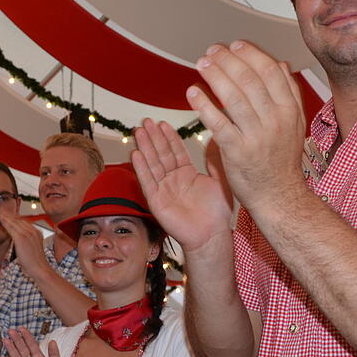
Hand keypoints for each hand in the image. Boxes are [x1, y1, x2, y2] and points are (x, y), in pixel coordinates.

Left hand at [0, 208, 47, 276]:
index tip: (9, 216)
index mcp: (37, 233)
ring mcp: (28, 233)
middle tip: (2, 211)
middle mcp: (33, 231)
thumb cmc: (36, 264)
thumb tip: (22, 244)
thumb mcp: (34, 250)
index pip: (25, 223)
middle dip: (10, 215)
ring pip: (14, 222)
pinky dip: (5, 222)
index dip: (16, 219)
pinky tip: (0, 218)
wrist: (39, 269)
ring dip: (6, 216)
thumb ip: (28, 244)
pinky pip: (11, 227)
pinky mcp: (21, 237)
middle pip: (20, 220)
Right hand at [132, 118, 232, 251]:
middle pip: (161, 154)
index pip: (175, 151)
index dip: (168, 136)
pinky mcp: (157, 202)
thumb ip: (215, 161)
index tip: (162, 122)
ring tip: (138, 131)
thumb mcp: (220, 180)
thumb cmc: (217, 213)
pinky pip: (148, 183)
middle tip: (146, 121)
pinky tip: (136, 154)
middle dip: (153, 137)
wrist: (212, 235)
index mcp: (186, 174)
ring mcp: (164, 190)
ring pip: (152, 165)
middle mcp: (173, 180)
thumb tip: (216, 139)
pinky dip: (141, 169)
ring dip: (145, 148)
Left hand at [188, 41, 307, 210]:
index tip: (235, 45)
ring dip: (214, 76)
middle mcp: (275, 120)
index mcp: (289, 110)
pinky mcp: (237, 151)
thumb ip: (288, 93)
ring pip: (233, 97)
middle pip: (249, 80)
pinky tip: (193, 92)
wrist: (278, 196)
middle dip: (228, 60)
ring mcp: (256, 136)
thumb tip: (281, 64)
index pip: (270, 72)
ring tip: (201, 64)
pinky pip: (218, 123)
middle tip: (212, 51)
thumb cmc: (282, 161)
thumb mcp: (294, 124)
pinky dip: (204, 104)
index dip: (250, 54)